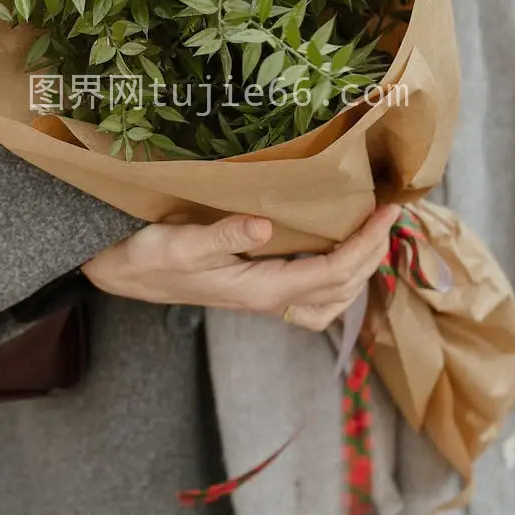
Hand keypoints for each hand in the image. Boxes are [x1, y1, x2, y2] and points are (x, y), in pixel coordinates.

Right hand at [81, 204, 401, 332]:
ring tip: (374, 236)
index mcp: (259, 289)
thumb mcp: (180, 242)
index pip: (330, 273)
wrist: (123, 274)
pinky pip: (315, 297)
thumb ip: (222, 236)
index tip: (387, 214)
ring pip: (332, 301)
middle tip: (391, 217)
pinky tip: (340, 255)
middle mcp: (268, 299)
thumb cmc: (148, 256)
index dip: (365, 245)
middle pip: (341, 289)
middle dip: (372, 255)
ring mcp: (265, 299)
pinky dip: (339, 280)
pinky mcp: (258, 291)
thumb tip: (265, 225)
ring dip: (360, 272)